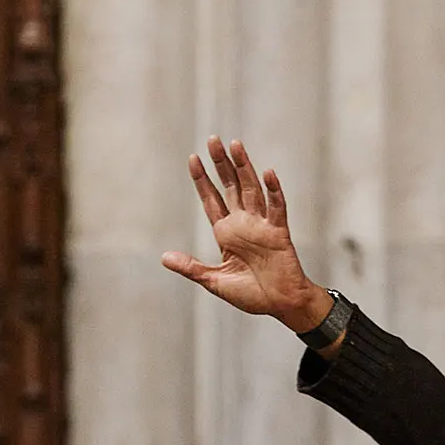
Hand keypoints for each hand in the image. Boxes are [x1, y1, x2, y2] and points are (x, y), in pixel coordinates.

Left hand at [161, 137, 332, 332]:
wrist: (280, 305)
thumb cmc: (251, 294)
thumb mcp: (214, 281)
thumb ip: (192, 268)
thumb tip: (164, 258)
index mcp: (226, 233)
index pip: (211, 200)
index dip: (202, 180)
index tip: (193, 159)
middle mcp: (243, 224)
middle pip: (231, 186)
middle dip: (221, 164)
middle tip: (213, 139)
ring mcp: (262, 226)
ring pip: (252, 189)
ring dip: (244, 167)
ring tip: (235, 144)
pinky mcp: (279, 233)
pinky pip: (277, 208)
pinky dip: (274, 191)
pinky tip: (268, 173)